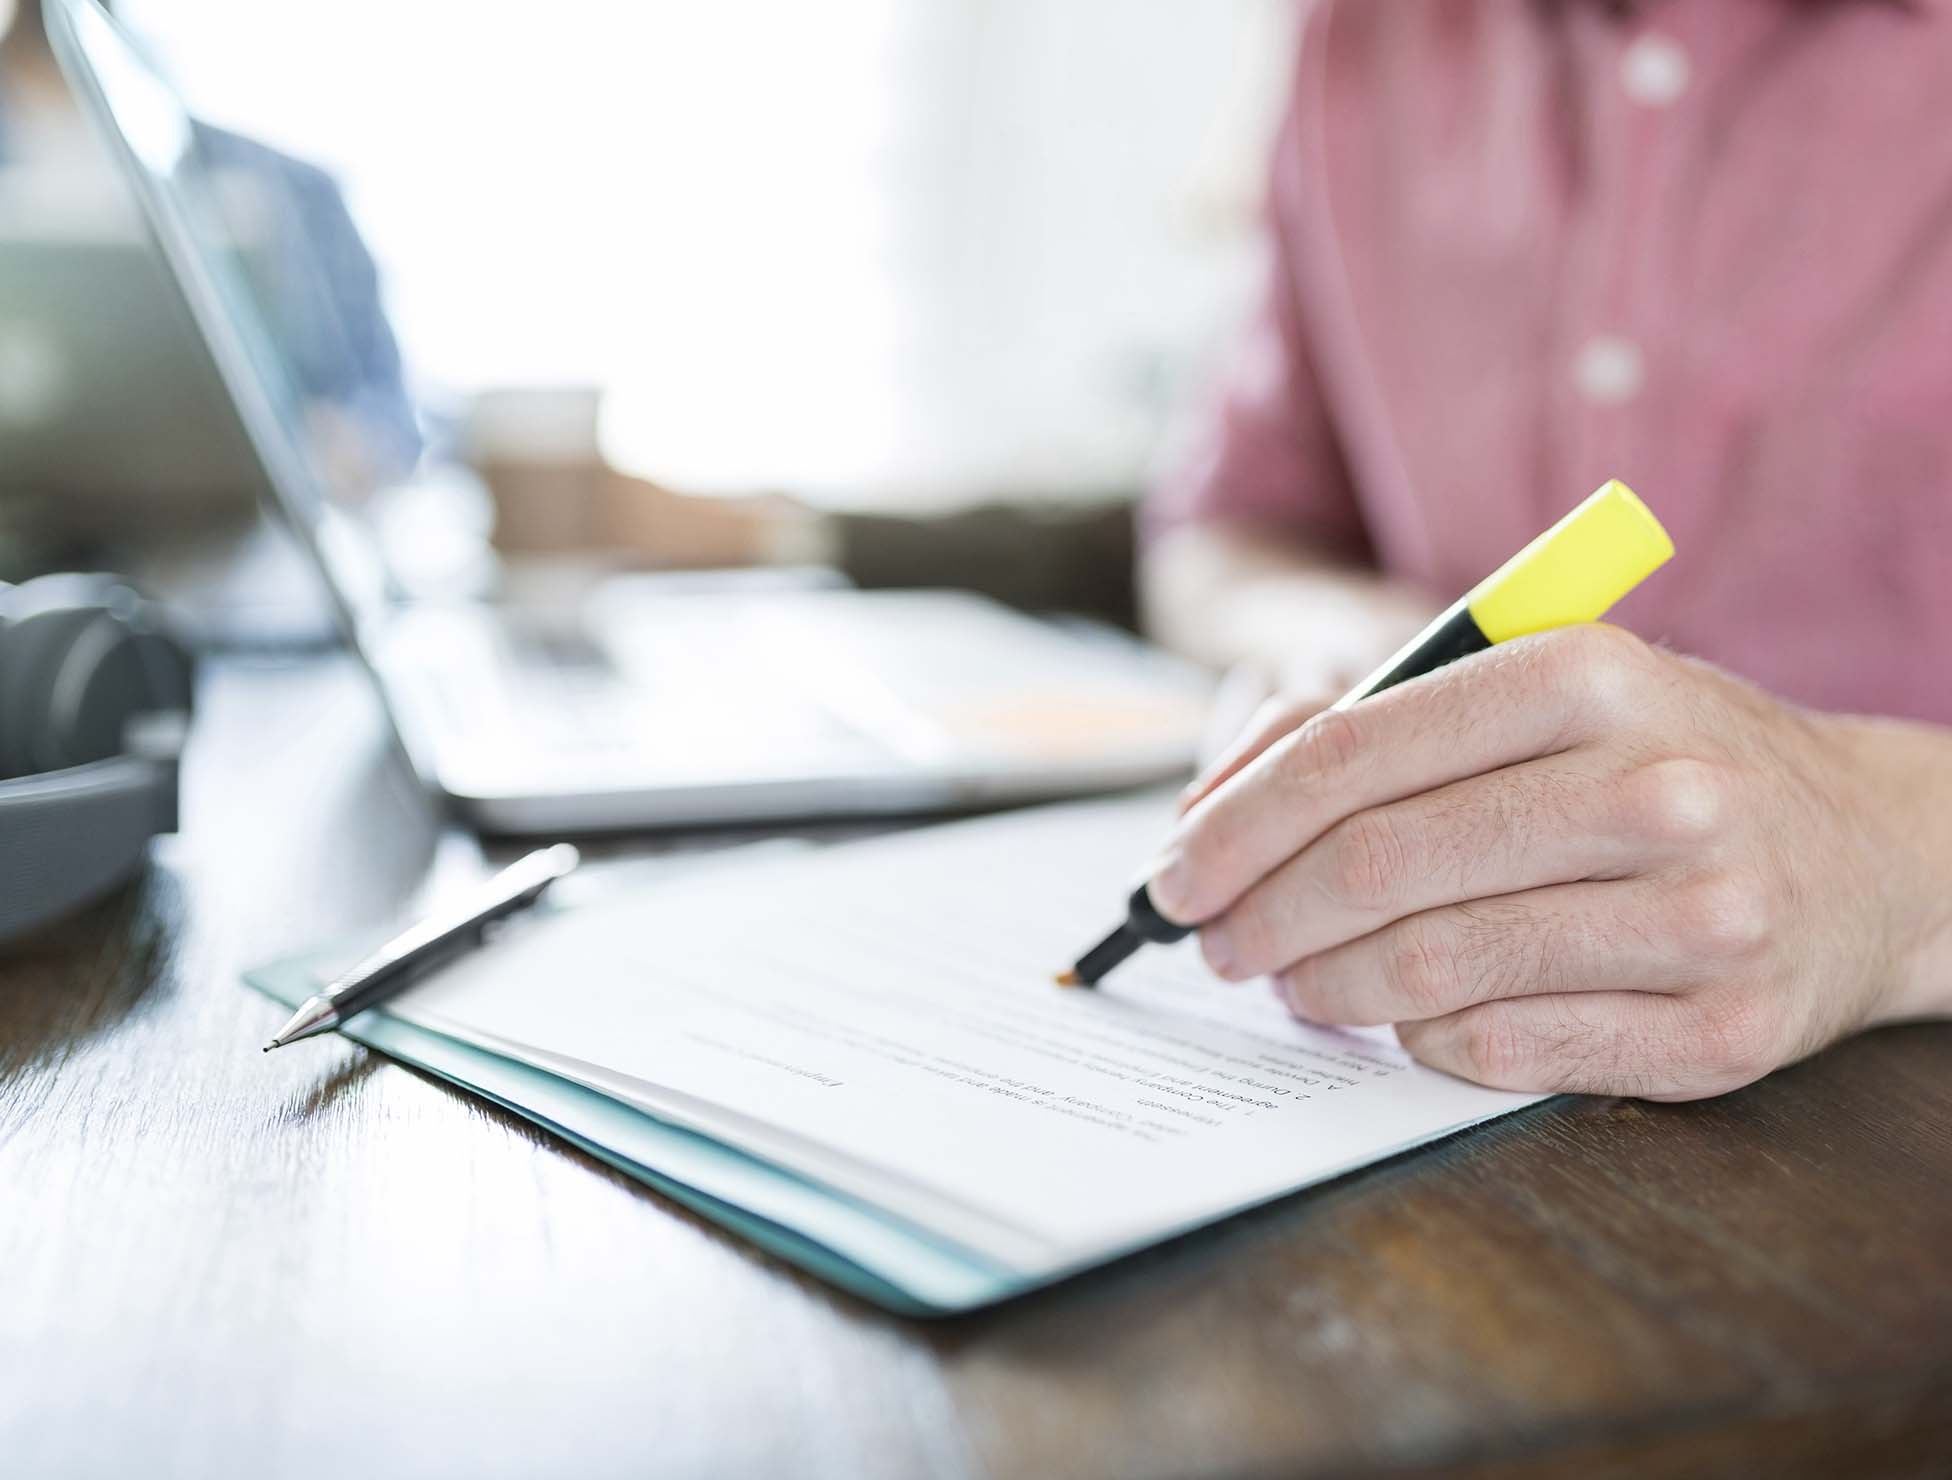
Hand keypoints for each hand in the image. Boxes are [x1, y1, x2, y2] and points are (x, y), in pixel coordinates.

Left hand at [1149, 625, 1951, 1099]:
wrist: (1870, 852)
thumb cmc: (1661, 759)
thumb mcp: (1539, 694)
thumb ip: (1370, 726)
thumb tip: (1209, 809)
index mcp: (1588, 674)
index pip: (1351, 755)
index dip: (1234, 825)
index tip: (1172, 872)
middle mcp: (1656, 787)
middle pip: (1377, 867)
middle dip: (1258, 915)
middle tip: (1214, 941)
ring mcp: (1702, 915)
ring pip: (1430, 970)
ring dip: (1323, 988)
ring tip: (1292, 983)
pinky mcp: (1722, 1029)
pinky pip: (1504, 1049)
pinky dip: (1420, 1041)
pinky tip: (1401, 1020)